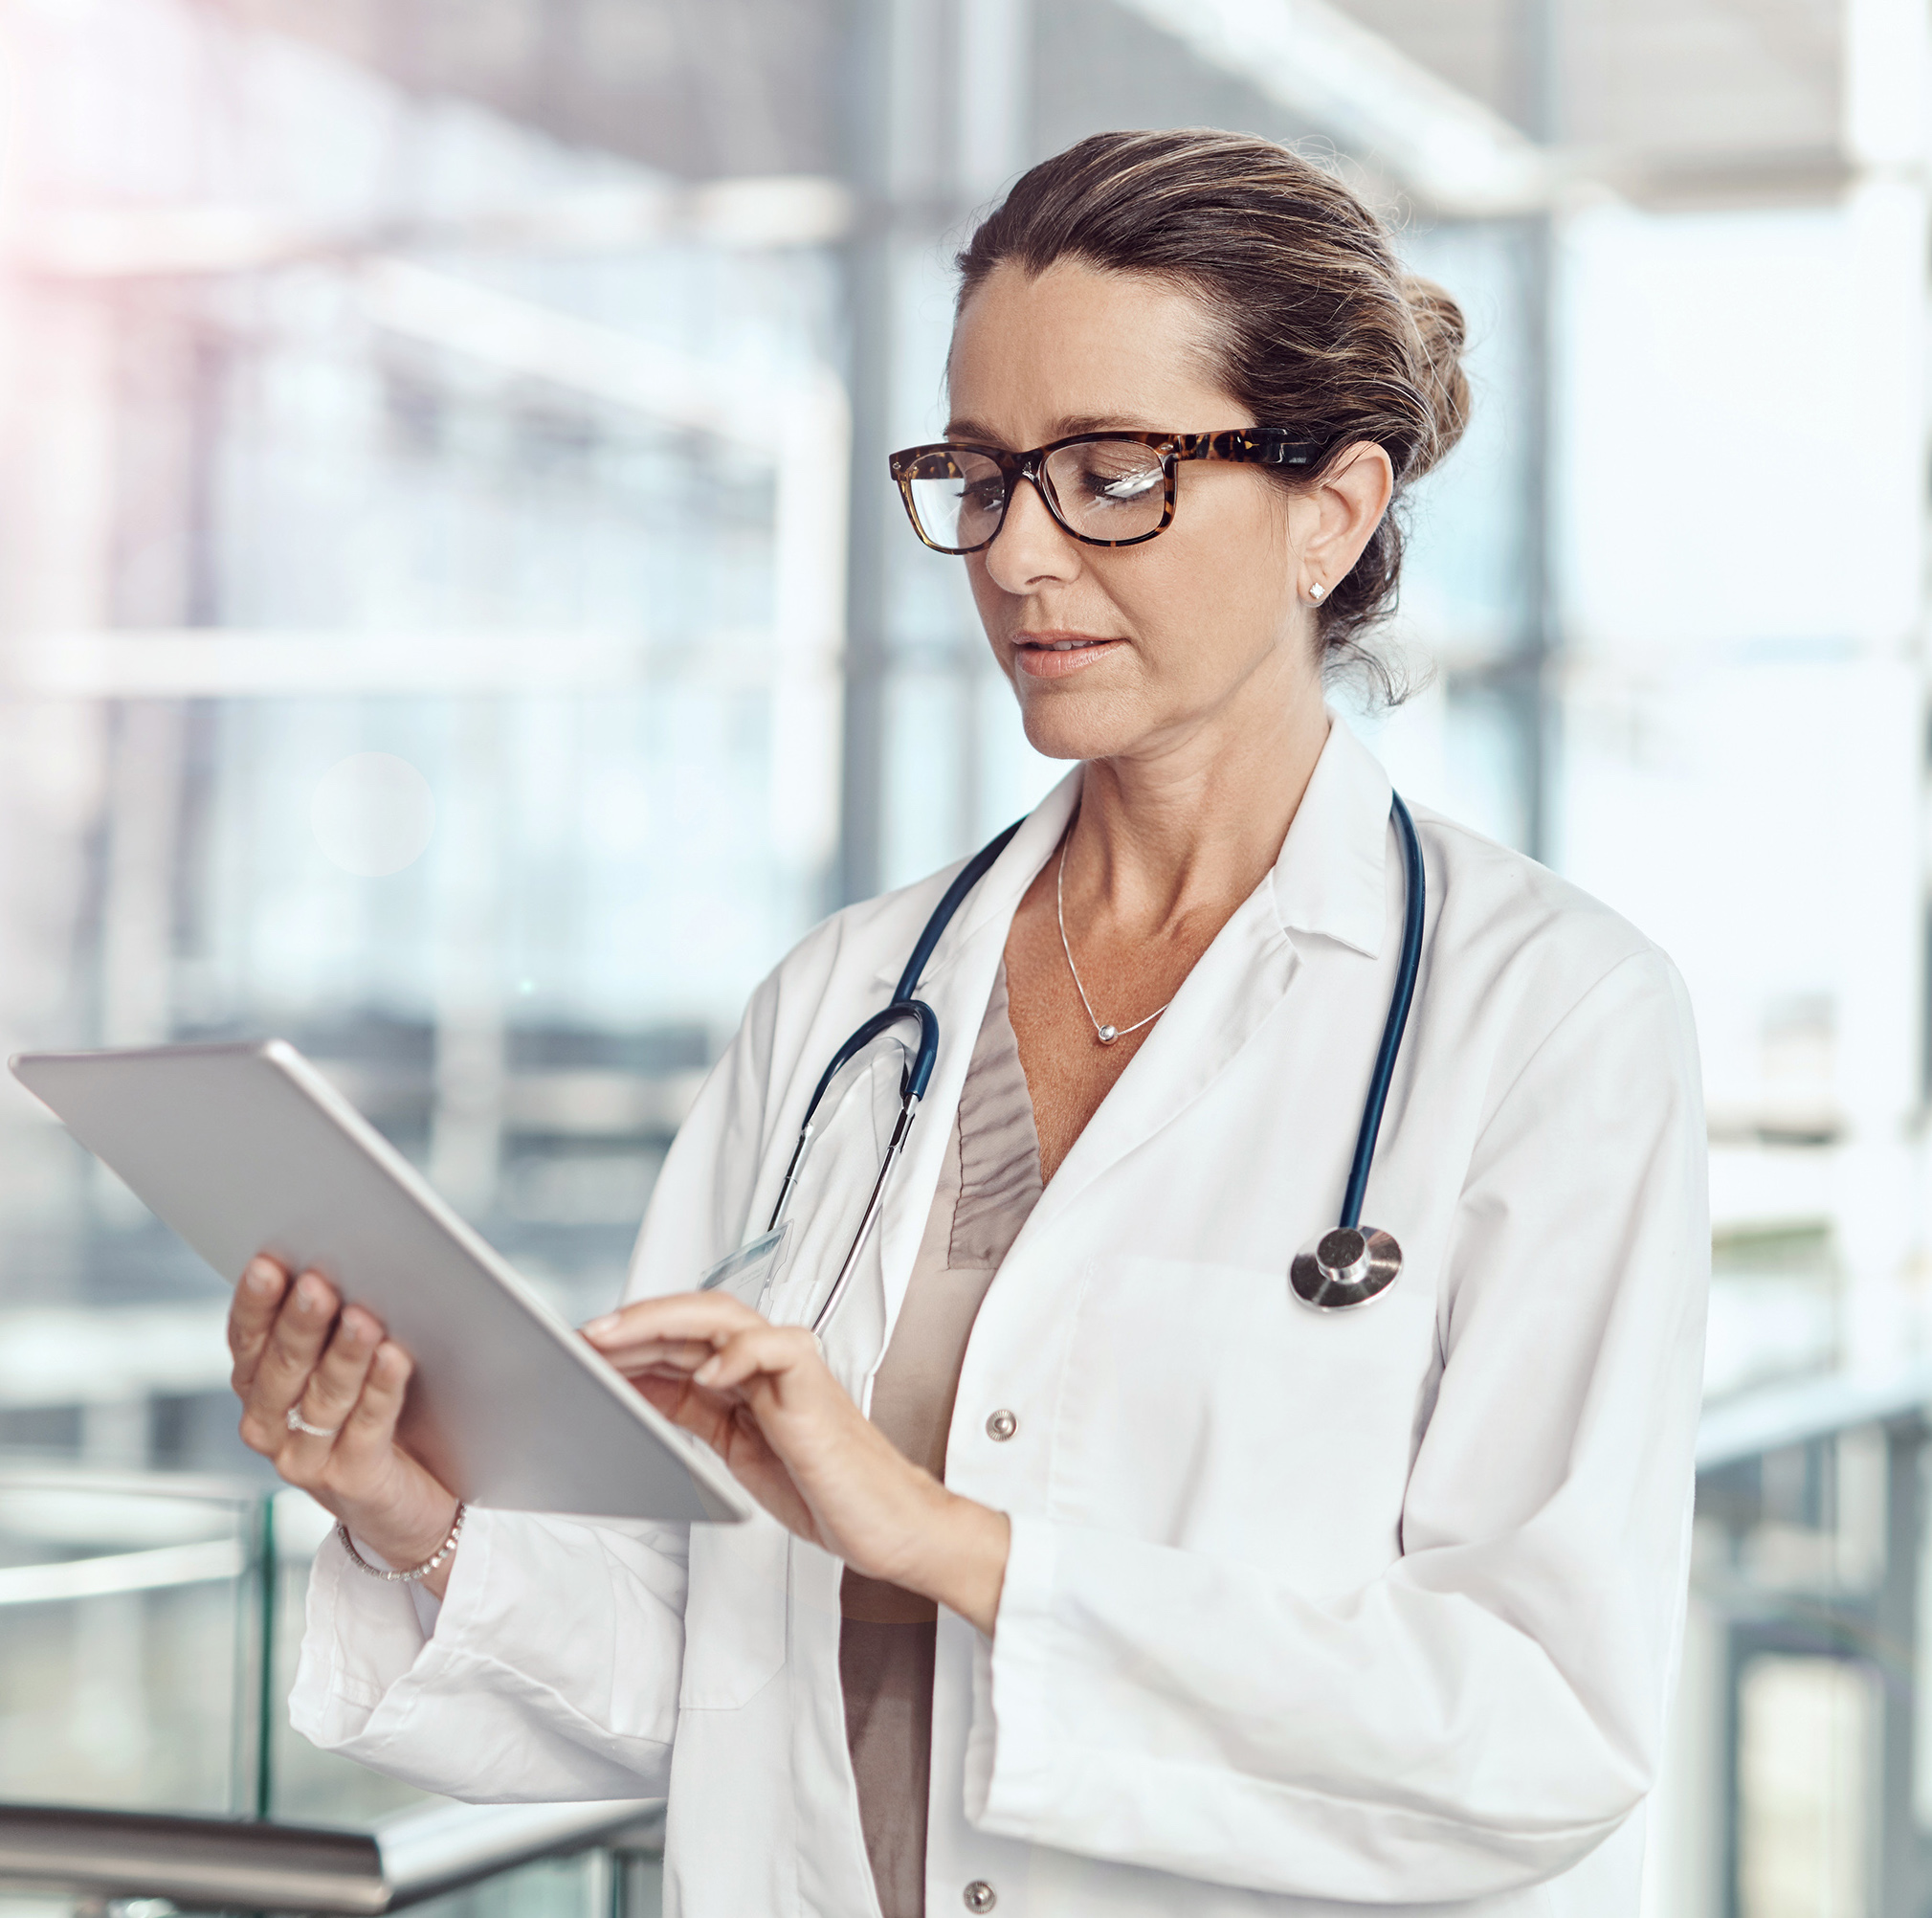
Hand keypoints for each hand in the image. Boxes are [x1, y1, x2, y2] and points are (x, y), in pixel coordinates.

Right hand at [229, 1256, 461, 1598]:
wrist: (411, 1502)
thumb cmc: (380, 1416)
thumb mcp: (345, 1366)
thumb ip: (336, 1321)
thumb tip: (354, 1256)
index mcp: (259, 1389)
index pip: (247, 1339)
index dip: (255, 1303)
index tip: (269, 1262)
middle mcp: (271, 1427)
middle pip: (282, 1367)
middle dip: (300, 1323)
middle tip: (319, 1283)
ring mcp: (307, 1460)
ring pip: (323, 1398)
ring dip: (344, 1354)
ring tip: (364, 1317)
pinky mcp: (353, 1481)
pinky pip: (367, 1428)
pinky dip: (382, 1390)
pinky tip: (396, 1357)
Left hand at [582, 1292, 1009, 1633]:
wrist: (883, 1522)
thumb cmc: (819, 1487)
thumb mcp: (733, 1448)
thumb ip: (691, 1412)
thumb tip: (629, 1390)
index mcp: (742, 1374)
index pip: (678, 1337)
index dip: (627, 1340)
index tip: (579, 1350)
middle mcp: (764, 1361)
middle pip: (692, 1317)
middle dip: (633, 1323)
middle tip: (583, 1337)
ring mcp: (790, 1369)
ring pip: (723, 1318)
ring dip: (663, 1323)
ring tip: (617, 1339)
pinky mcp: (814, 1387)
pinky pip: (775, 1348)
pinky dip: (739, 1353)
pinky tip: (706, 1371)